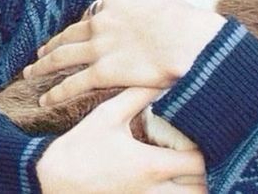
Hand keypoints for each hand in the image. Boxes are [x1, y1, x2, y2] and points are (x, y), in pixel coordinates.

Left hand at [24, 0, 224, 105]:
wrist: (191, 41)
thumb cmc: (187, 22)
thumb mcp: (165, 1)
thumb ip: (148, 2)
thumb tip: (145, 1)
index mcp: (119, 3)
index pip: (95, 13)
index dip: (86, 24)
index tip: (80, 32)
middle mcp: (103, 22)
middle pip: (71, 34)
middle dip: (54, 44)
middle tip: (42, 52)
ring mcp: (100, 47)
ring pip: (62, 56)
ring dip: (44, 65)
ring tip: (32, 72)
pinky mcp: (103, 71)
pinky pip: (72, 84)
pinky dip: (56, 93)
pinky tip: (45, 100)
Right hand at [37, 87, 206, 192]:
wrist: (45, 181)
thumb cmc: (79, 146)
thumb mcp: (109, 114)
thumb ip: (139, 94)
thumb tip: (163, 76)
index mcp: (151, 165)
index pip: (199, 163)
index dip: (211, 150)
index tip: (211, 134)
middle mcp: (151, 192)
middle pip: (199, 190)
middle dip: (210, 174)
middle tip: (212, 153)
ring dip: (195, 188)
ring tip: (194, 170)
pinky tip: (173, 183)